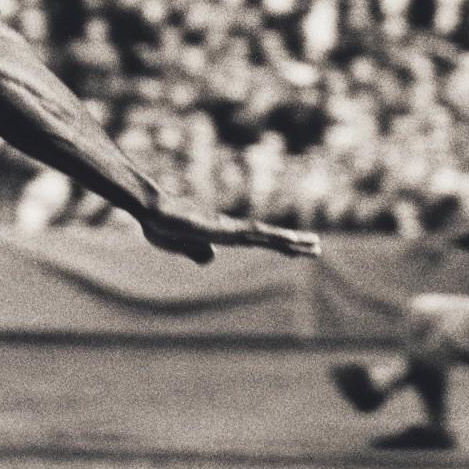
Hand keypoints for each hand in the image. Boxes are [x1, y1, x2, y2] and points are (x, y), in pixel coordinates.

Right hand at [138, 197, 322, 264]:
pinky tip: (286, 238)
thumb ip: (197, 251)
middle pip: (268, 236)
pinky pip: (250, 232)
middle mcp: (230, 229)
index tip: (300, 248)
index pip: (259, 241)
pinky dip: (270, 235)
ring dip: (289, 239)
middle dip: (293, 243)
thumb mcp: (181, 246)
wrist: (150, 211)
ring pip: (264, 234)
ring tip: (311, 244)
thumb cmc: (161, 225)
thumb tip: (211, 258)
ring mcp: (226, 227)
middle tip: (318, 247)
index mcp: (224, 235)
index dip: (281, 245)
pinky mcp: (220, 227)